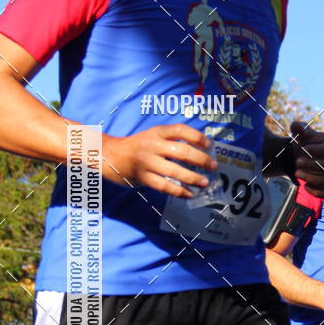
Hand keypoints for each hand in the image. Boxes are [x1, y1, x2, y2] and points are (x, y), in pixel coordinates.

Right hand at [102, 124, 216, 196]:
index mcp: (157, 132)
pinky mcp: (143, 176)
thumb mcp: (152, 136)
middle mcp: (153, 145)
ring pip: (174, 170)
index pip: (181, 130)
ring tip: (205, 183)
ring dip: (193, 178)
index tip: (209, 144)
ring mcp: (147, 161)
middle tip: (213, 166)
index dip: (197, 136)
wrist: (110, 155)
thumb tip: (200, 151)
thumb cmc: (138, 146)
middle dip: (201, 159)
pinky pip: (164, 185)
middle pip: (182, 151)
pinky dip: (178, 191)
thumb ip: (171, 140)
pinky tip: (189, 194)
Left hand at [290, 121, 323, 197]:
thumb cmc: (304, 144)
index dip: (318, 150)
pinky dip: (316, 192)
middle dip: (313, 165)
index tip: (304, 149)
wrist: (301, 158)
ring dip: (312, 178)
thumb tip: (296, 125)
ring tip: (297, 173)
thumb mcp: (301, 135)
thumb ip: (300, 129)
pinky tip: (304, 186)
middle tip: (297, 162)